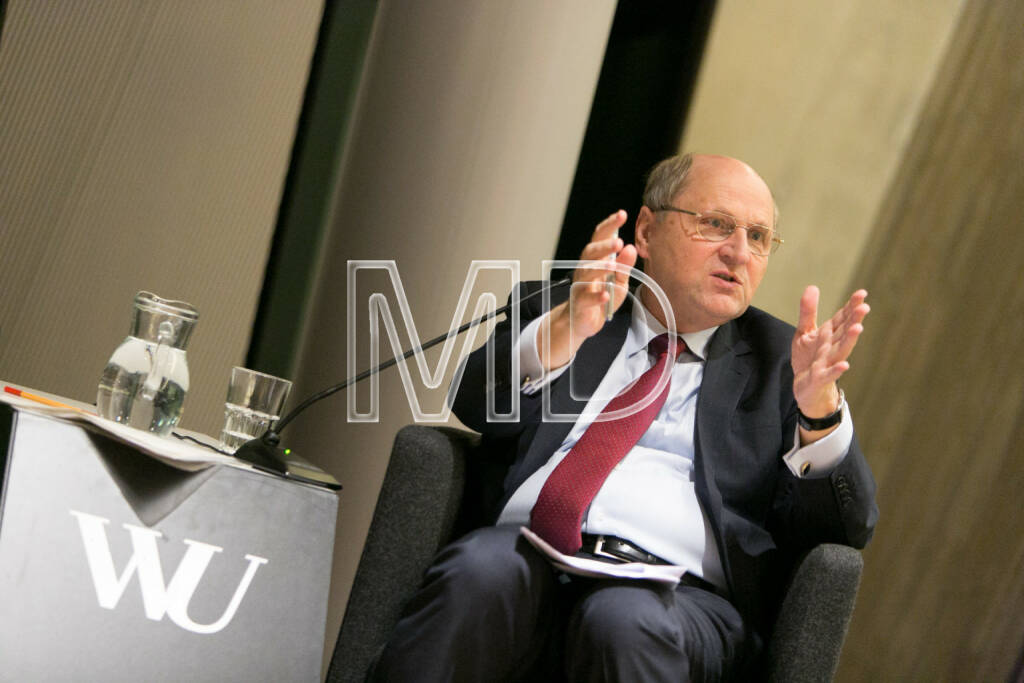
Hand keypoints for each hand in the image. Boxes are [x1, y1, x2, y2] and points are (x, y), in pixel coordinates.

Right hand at [539, 211, 636, 369]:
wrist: (581, 322)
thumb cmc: (601, 299)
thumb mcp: (618, 282)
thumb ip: (625, 266)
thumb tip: (631, 247)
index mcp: (595, 260)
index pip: (600, 237)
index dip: (610, 225)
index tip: (622, 214)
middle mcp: (585, 270)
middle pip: (590, 253)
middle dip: (603, 246)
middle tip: (618, 242)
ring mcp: (580, 286)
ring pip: (587, 274)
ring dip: (599, 268)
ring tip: (612, 265)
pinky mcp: (580, 304)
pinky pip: (586, 299)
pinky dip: (596, 297)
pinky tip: (605, 296)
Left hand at [791, 286, 868, 417]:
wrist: (805, 388)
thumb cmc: (808, 359)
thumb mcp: (804, 332)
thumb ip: (808, 312)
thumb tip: (813, 287)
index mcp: (829, 335)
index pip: (842, 318)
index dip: (851, 307)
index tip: (861, 293)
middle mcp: (832, 347)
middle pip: (844, 332)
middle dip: (854, 319)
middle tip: (864, 306)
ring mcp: (828, 362)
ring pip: (840, 350)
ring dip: (849, 340)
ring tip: (857, 328)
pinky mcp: (820, 377)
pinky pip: (829, 373)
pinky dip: (836, 370)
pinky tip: (845, 365)